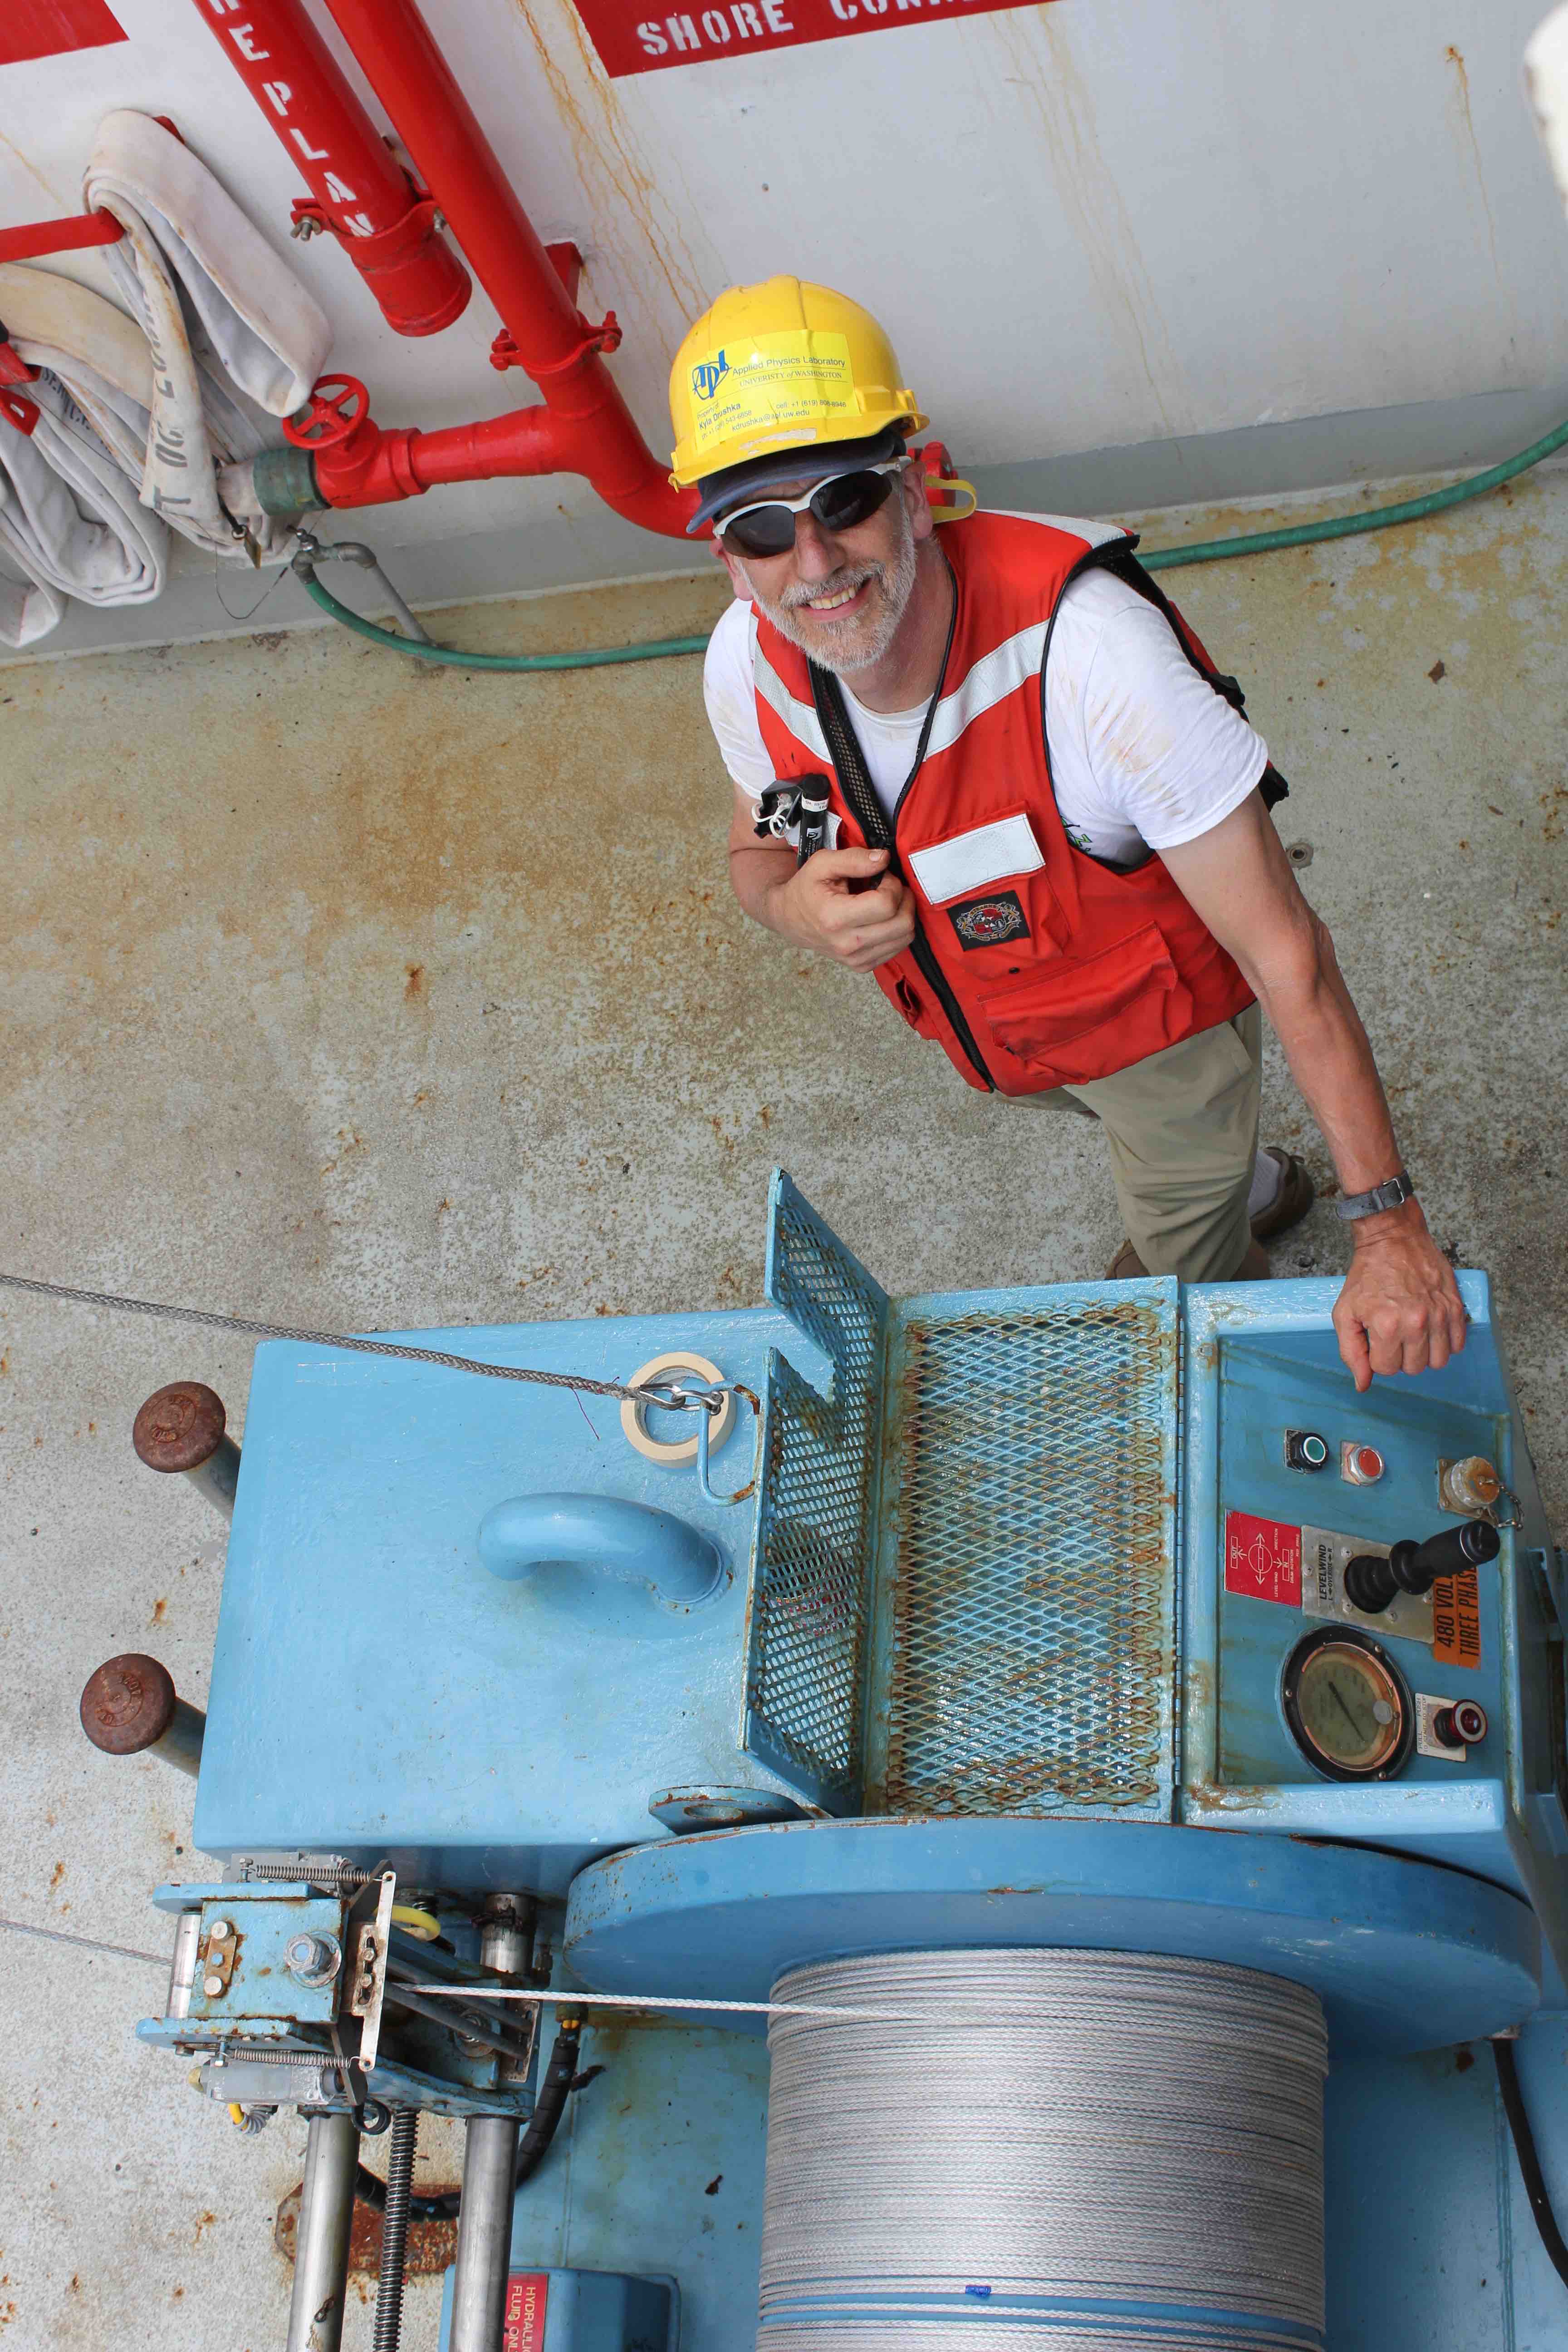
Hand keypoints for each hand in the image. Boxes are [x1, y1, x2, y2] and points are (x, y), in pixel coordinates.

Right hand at [764, 845, 915, 971]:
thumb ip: (854, 858)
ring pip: (905, 937)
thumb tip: (884, 859)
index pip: (885, 904)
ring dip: (903, 913)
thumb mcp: (822, 864)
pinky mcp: (862, 965)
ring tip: (886, 901)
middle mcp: (847, 943)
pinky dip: (897, 930)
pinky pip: (898, 948)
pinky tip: (882, 918)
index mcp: (834, 917)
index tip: (882, 875)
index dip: (892, 884)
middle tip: (889, 887)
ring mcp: (856, 958)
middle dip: (903, 898)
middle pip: (902, 923)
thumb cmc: (806, 889)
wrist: (790, 919)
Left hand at [1332, 1201, 1466, 1390]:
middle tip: (1394, 1335)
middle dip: (1400, 1357)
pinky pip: (1457, 1345)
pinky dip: (1445, 1343)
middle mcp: (1416, 1322)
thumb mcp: (1345, 1313)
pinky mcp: (1455, 1306)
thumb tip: (1363, 1385)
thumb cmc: (1367, 1275)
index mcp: (1386, 1325)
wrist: (1392, 1240)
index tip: (1376, 1338)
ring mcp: (1439, 1315)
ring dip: (1424, 1354)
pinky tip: (1431, 1329)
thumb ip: (1351, 1352)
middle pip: (1413, 1368)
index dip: (1377, 1357)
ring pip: (1439, 1361)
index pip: (1386, 1369)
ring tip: (1413, 1334)